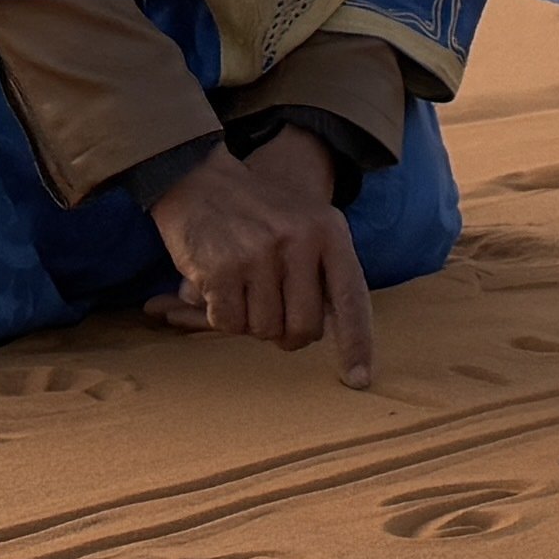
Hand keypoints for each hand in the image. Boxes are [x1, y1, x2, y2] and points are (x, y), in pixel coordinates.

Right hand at [142, 128, 376, 390]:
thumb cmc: (258, 212)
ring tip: (242, 288)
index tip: (359, 380)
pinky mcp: (222, 268)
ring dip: (250, 321)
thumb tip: (335, 333)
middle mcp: (300, 241)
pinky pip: (228, 323)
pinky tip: (217, 287)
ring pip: (264, 329)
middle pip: (304, 328)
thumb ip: (324, 272)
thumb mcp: (306, 224)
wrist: (199, 178)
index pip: (351, 298)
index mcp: (329, 232)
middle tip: (270, 313)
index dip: (356, 344)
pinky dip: (220, 316)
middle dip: (286, 334)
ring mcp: (260, 255)